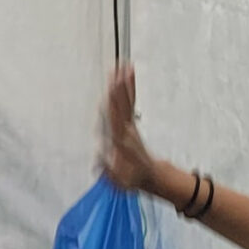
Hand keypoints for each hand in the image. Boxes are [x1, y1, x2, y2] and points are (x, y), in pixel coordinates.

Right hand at [101, 63, 158, 192]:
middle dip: (120, 87)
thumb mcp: (120, 182)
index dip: (114, 102)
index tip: (112, 88)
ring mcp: (130, 125)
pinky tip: (127, 77)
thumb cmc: (132, 179)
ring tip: (125, 66)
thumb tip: (98, 156)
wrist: (151, 175)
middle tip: (119, 69)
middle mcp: (126, 129)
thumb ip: (109, 171)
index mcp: (122, 140)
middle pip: (122, 104)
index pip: (116, 117)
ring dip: (126, 83)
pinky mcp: (130, 123)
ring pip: (127, 101)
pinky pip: (129, 103)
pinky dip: (129, 89)